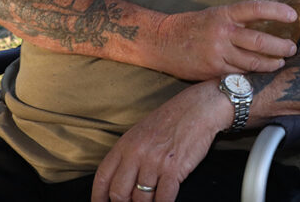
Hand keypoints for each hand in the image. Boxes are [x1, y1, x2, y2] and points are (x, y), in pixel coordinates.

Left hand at [92, 80, 230, 201]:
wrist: (200, 107)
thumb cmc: (174, 118)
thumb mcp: (143, 131)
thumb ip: (130, 153)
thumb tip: (123, 180)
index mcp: (125, 144)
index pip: (103, 178)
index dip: (98, 197)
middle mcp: (137, 154)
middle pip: (119, 194)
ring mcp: (155, 162)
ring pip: (142, 200)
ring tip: (152, 200)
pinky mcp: (174, 170)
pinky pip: (163, 198)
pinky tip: (165, 200)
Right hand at [154, 0, 298, 79]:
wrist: (162, 42)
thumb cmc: (191, 26)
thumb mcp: (215, 14)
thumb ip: (236, 20)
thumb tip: (264, 24)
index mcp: (224, 14)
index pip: (256, 9)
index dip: (277, 11)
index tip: (293, 16)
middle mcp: (223, 33)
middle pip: (260, 41)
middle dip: (280, 46)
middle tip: (292, 48)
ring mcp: (218, 53)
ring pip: (253, 62)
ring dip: (271, 64)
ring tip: (279, 63)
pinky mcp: (213, 71)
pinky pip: (239, 75)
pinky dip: (252, 75)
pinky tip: (260, 75)